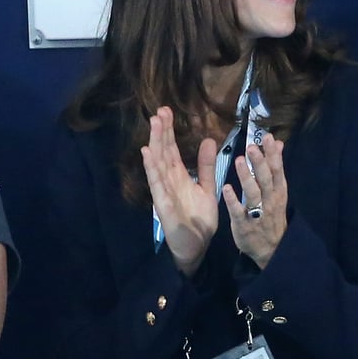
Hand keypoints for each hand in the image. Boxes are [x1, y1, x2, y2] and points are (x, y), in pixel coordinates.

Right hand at [141, 106, 218, 275]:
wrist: (197, 247)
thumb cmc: (199, 218)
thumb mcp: (207, 187)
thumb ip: (207, 166)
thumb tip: (208, 139)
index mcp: (179, 177)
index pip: (172, 150)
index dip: (169, 131)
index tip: (166, 111)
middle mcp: (169, 182)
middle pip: (163, 153)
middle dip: (161, 133)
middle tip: (159, 111)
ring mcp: (164, 193)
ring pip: (158, 166)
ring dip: (155, 146)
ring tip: (153, 126)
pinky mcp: (164, 206)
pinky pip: (158, 186)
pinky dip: (152, 170)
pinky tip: (148, 155)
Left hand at [223, 133, 287, 269]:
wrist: (271, 248)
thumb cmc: (272, 214)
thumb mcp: (278, 191)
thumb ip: (275, 167)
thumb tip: (278, 142)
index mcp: (278, 191)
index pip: (277, 170)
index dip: (273, 154)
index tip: (267, 137)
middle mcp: (270, 201)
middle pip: (266, 180)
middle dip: (259, 163)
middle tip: (251, 147)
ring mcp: (258, 213)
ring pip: (254, 194)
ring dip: (246, 178)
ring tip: (238, 161)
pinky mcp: (245, 225)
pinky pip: (239, 212)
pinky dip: (233, 201)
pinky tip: (227, 189)